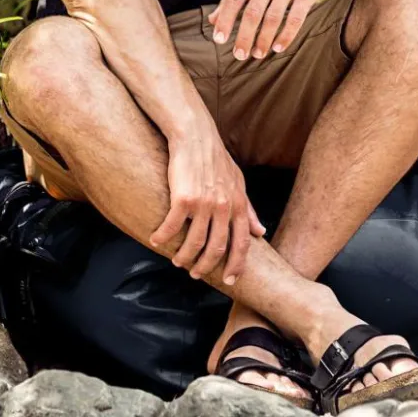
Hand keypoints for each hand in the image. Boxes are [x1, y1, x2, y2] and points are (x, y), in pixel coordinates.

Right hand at [150, 125, 265, 283]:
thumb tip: (261, 232)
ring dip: (183, 257)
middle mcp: (224, 206)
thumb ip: (249, 209)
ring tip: (176, 260)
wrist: (195, 137)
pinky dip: (162, 238)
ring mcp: (204, 203)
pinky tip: (156, 240)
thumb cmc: (216, 159)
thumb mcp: (238, 183)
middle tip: (195, 273)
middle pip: (217, 248)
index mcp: (239, 203)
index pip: (242, 242)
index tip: (229, 280)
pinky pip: (172, 227)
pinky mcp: (183, 199)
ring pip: (194, 243)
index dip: (236, 264)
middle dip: (206, 266)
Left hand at [207, 0, 335, 59]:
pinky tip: (278, 47)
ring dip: (264, 40)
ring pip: (273, 18)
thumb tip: (213, 20)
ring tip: (258, 54)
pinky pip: (295, 19)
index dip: (225, 20)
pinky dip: (286, 36)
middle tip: (240, 55)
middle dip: (245, 37)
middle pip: (253, 12)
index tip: (219, 40)